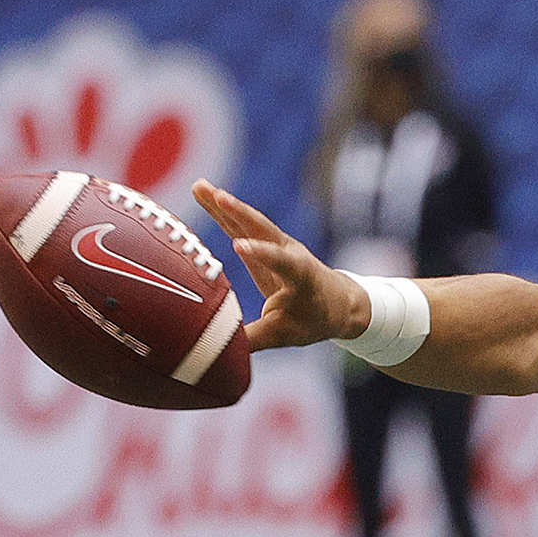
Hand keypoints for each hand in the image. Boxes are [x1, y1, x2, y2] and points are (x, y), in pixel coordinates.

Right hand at [193, 182, 370, 352]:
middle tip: (218, 196)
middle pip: (263, 230)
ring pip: (249, 221)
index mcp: (301, 277)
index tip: (238, 247)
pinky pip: (241, 223)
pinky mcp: (264, 241)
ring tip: (200, 186)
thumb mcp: (287, 335)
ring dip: (224, 204)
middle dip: (240, 213)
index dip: (261, 254)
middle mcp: (290, 253)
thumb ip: (253, 340)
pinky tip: (203, 191)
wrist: (337, 301)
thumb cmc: (314, 319)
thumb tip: (218, 350)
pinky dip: (222, 209)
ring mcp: (277, 244)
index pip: (281, 262)